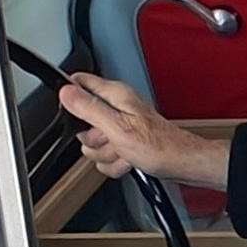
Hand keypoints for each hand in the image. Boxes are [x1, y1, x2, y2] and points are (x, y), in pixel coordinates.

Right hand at [62, 73, 232, 189]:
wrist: (180, 164)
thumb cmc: (160, 145)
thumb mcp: (117, 127)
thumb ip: (89, 109)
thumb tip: (66, 91)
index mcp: (115, 95)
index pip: (78, 83)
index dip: (70, 99)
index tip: (79, 119)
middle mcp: (116, 108)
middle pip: (82, 122)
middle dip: (95, 140)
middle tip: (112, 140)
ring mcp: (120, 127)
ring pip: (93, 145)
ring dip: (108, 154)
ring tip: (125, 151)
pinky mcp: (123, 144)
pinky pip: (105, 158)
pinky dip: (116, 164)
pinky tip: (129, 160)